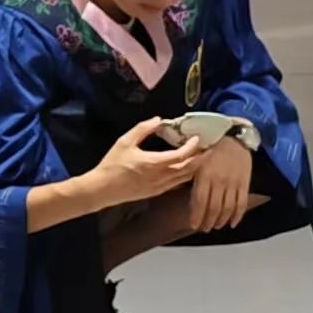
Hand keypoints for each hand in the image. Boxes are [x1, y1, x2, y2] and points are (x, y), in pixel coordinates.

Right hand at [87, 118, 209, 207]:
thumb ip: (143, 129)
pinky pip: (178, 184)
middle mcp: (161, 177)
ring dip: (196, 167)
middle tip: (210, 148)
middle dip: (202, 158)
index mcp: (154, 163)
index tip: (198, 138)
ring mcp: (160, 187)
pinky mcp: (157, 192)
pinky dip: (186, 175)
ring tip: (202, 157)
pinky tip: (187, 169)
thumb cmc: (112, 165)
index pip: (182, 155)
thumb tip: (158, 120)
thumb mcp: (125, 141)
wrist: (102, 189)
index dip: (193, 147)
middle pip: (189, 168)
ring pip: (185, 178)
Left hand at [184, 135, 256, 232]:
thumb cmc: (212, 147)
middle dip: (208, 221)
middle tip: (205, 228)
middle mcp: (219, 180)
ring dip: (221, 220)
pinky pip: (241, 202)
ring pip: (227, 208)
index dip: (197, 216)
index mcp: (204, 174)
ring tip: (217, 226)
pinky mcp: (244, 182)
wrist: (234, 136)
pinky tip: (233, 223)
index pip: (199, 201)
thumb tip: (186, 194)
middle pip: (213, 208)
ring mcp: (233, 182)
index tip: (194, 225)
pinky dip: (237, 215)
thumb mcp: (197, 159)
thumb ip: (192, 176)